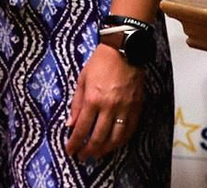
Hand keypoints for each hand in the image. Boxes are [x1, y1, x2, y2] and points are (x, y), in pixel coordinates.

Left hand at [66, 44, 143, 161]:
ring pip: (115, 139)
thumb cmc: (100, 62)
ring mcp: (124, 109)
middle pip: (98, 138)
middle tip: (82, 157)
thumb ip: (76, 104)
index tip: (70, 151)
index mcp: (92, 99)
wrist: (125, 49)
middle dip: (88, 151)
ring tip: (97, 155)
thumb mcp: (82, 79)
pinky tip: (114, 145)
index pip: (81, 129)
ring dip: (104, 150)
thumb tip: (70, 124)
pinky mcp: (136, 108)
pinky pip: (129, 130)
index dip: (74, 143)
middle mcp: (109, 107)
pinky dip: (121, 141)